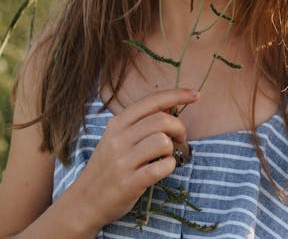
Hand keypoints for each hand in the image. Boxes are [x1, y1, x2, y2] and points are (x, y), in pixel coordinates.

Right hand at [68, 88, 198, 231]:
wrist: (85, 200)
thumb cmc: (107, 166)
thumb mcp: (117, 137)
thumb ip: (140, 122)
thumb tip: (171, 106)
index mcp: (117, 123)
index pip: (152, 100)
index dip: (177, 95)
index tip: (195, 95)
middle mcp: (119, 139)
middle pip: (161, 120)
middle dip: (179, 127)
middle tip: (180, 138)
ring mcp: (123, 161)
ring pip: (162, 141)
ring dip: (173, 148)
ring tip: (168, 155)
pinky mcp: (129, 183)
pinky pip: (161, 168)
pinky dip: (170, 166)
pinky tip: (164, 168)